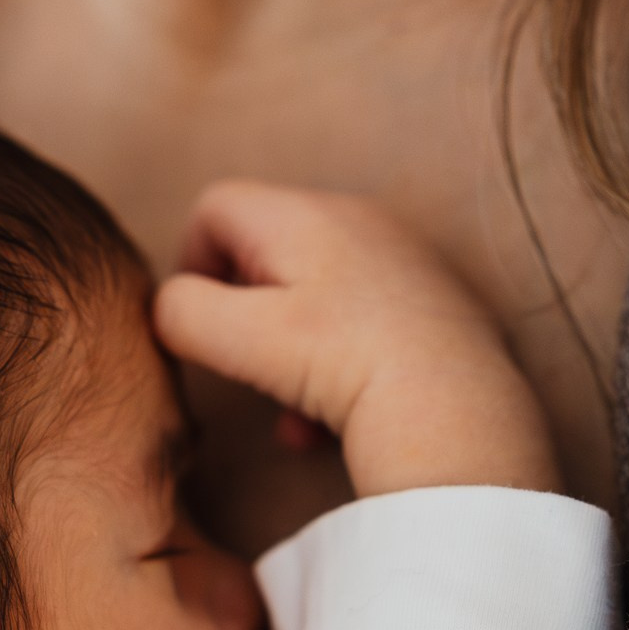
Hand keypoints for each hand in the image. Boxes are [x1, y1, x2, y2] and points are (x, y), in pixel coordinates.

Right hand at [155, 183, 562, 500]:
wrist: (459, 410)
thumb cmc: (348, 366)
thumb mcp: (243, 339)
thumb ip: (183, 312)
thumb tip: (169, 307)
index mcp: (305, 214)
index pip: (215, 205)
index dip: (190, 262)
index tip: (201, 324)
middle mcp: (357, 220)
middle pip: (265, 255)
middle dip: (245, 320)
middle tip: (249, 369)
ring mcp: (399, 260)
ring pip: (311, 300)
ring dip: (287, 359)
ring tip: (293, 414)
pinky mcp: (431, 304)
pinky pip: (357, 326)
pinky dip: (333, 370)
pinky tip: (332, 424)